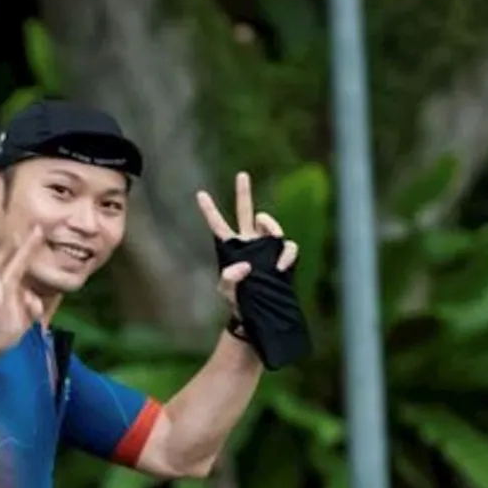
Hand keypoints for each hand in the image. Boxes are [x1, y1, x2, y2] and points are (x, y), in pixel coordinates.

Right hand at [0, 226, 45, 368]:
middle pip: (6, 263)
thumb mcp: (22, 326)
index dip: (27, 248)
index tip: (39, 230)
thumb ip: (31, 312)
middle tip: (33, 232)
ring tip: (1, 314)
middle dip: (22, 249)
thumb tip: (34, 300)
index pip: (18, 266)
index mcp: (6, 289)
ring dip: (1, 296)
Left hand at [195, 172, 298, 308]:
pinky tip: (281, 266)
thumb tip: (245, 266)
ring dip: (272, 226)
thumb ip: (229, 279)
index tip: (199, 194)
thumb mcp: (226, 291)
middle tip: (241, 175)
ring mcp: (266, 247)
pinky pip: (288, 246)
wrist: (257, 312)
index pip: (218, 225)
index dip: (209, 210)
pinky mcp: (282, 256)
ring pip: (270, 225)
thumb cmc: (237, 301)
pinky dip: (287, 253)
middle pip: (246, 212)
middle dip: (243, 193)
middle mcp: (248, 242)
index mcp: (230, 247)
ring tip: (272, 238)